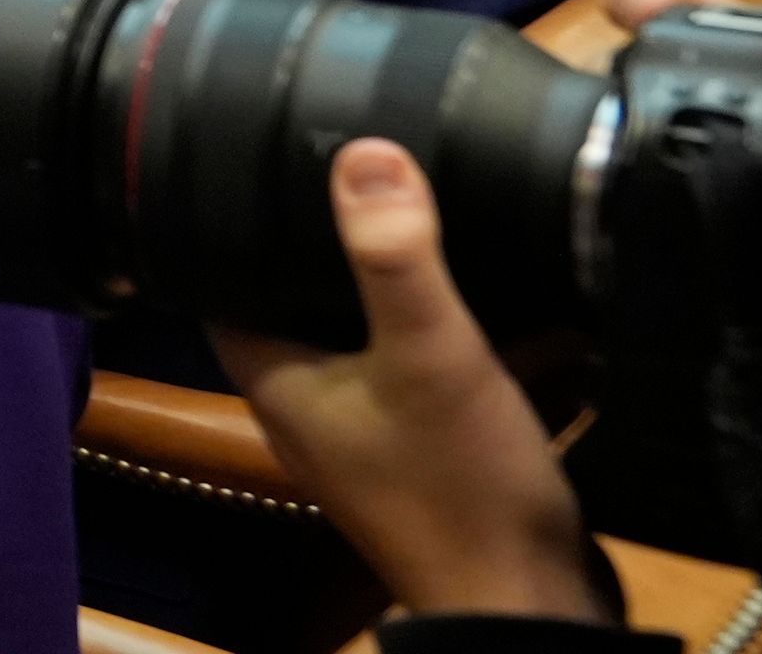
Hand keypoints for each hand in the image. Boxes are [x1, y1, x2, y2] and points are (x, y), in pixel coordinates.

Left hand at [214, 140, 610, 622]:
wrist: (538, 610)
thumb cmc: (461, 489)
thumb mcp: (429, 355)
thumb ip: (396, 258)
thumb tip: (364, 154)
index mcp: (275, 376)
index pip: (223, 276)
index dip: (235, 218)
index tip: (263, 154)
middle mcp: (311, 402)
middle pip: (309, 295)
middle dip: (347, 239)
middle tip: (379, 168)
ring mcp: (375, 429)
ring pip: (384, 331)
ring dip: (421, 286)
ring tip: (448, 209)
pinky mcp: (438, 449)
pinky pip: (447, 371)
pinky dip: (480, 337)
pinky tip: (528, 293)